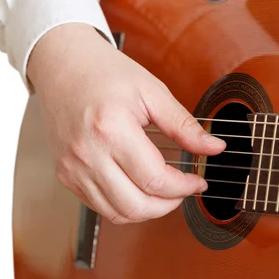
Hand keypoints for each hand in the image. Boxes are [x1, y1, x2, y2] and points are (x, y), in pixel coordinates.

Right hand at [27, 23, 225, 223]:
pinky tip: (138, 188)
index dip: (184, 187)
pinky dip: (124, 206)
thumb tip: (214, 148)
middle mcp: (87, 153)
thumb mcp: (152, 91)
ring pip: (117, 213)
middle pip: (136, 205)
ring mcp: (73, 168)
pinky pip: (99, 206)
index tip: (197, 181)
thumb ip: (184, 125)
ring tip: (164, 193)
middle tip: (184, 190)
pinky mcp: (65, 175)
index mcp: (111, 129)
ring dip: (147, 210)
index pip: (155, 180)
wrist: (63, 65)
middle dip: (169, 205)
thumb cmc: (104, 73)